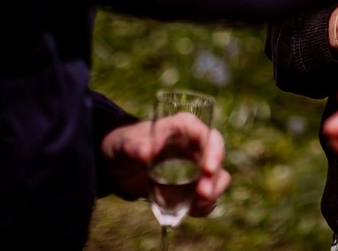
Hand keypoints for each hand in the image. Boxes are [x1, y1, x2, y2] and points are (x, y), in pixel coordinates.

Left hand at [101, 116, 230, 216]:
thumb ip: (135, 147)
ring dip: (213, 194)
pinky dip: (204, 206)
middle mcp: (197, 145)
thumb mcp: (126, 144)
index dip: (214, 152)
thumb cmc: (125, 145)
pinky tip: (191, 211)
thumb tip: (146, 153)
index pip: (209, 136)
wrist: (119, 164)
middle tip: (202, 194)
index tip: (207, 170)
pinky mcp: (193, 186)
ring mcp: (198, 166)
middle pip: (217, 159)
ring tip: (196, 206)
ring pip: (218, 179)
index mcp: (186, 128)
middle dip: (214, 178)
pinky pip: (207, 197)